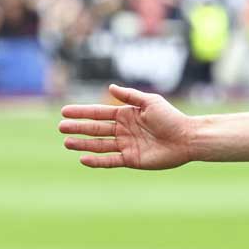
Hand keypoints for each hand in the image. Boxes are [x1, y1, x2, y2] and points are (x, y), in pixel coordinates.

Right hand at [58, 84, 195, 169]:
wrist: (188, 138)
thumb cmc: (172, 118)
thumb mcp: (151, 102)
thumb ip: (130, 96)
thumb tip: (110, 87)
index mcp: (126, 115)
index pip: (99, 113)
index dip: (82, 112)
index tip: (64, 111)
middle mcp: (123, 130)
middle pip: (95, 129)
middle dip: (78, 128)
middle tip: (61, 127)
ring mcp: (126, 145)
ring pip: (99, 145)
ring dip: (83, 144)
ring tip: (67, 142)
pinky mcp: (131, 159)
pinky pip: (110, 160)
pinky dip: (96, 161)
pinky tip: (82, 158)